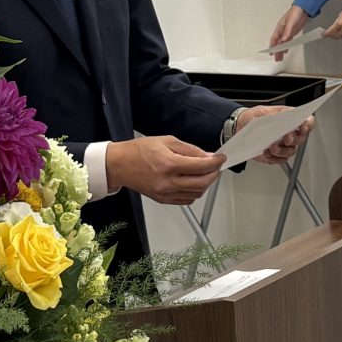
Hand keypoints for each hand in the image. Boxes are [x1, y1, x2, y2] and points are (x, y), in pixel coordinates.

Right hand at [105, 135, 223, 205]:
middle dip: (214, 174)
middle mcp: (167, 181)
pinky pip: (186, 200)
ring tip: (204, 173)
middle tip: (216, 166)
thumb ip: (189, 149)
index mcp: (169, 164)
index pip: (201, 166)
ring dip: (205, 184)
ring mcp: (165, 193)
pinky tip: (193, 182)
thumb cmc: (139, 151)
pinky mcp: (163, 200)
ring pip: (196, 193)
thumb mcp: (166, 141)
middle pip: (202, 183)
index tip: (221, 158)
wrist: (120, 165)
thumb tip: (207, 156)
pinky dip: (194, 192)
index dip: (216, 162)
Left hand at [234, 104, 312, 164]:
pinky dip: (274, 158)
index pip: (307, 121)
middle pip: (300, 138)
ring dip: (282, 150)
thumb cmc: (253, 117)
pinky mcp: (276, 155)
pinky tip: (267, 153)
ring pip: (291, 151)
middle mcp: (290, 132)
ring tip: (272, 147)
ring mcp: (283, 145)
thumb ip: (273, 116)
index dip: (307, 125)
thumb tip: (280, 120)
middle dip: (294, 139)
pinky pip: (281, 160)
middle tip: (286, 138)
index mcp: (289, 118)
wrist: (240, 126)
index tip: (302, 127)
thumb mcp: (262, 111)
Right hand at [269, 5, 310, 53]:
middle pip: (278, 43)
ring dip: (281, 50)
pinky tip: (286, 50)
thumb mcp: (291, 22)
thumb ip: (287, 32)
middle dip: (277, 51)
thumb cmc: (295, 13)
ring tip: (280, 57)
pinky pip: (288, 41)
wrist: (303, 10)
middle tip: (277, 59)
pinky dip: (286, 46)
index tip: (271, 53)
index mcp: (280, 28)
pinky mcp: (292, 32)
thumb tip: (283, 39)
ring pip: (283, 43)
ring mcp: (287, 32)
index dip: (272, 47)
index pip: (274, 39)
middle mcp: (282, 31)